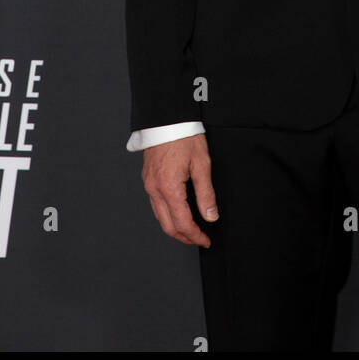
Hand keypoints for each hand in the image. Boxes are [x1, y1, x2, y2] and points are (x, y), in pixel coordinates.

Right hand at [141, 133, 216, 247]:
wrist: (166, 118)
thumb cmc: (184, 136)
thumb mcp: (202, 164)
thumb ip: (206, 193)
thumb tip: (211, 216)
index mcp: (169, 188)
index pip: (182, 223)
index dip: (195, 236)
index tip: (206, 240)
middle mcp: (155, 189)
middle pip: (168, 226)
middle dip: (184, 237)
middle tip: (199, 240)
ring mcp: (149, 185)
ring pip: (160, 217)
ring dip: (175, 228)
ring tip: (190, 230)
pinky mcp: (148, 179)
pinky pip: (155, 205)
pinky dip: (167, 215)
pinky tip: (178, 213)